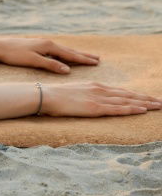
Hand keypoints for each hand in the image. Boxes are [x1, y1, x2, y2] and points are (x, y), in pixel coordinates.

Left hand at [0, 36, 99, 73]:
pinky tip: (64, 56)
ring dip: (75, 54)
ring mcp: (42, 43)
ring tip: (85, 57)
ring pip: (62, 50)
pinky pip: (55, 50)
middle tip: (97, 59)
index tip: (96, 62)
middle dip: (83, 55)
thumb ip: (50, 65)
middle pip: (69, 50)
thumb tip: (68, 70)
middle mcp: (47, 43)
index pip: (70, 54)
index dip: (83, 59)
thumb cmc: (14, 55)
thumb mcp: (33, 61)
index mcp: (48, 46)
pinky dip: (64, 54)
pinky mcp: (36, 46)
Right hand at [42, 81, 160, 116]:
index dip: (138, 95)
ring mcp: (98, 98)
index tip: (150, 98)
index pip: (122, 91)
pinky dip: (132, 109)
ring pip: (127, 101)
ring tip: (159, 106)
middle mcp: (100, 90)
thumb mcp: (75, 92)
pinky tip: (143, 110)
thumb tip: (92, 101)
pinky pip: (117, 109)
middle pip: (128, 95)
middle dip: (147, 98)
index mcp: (95, 86)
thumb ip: (87, 95)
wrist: (44, 95)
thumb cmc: (55, 95)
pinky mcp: (95, 108)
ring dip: (145, 104)